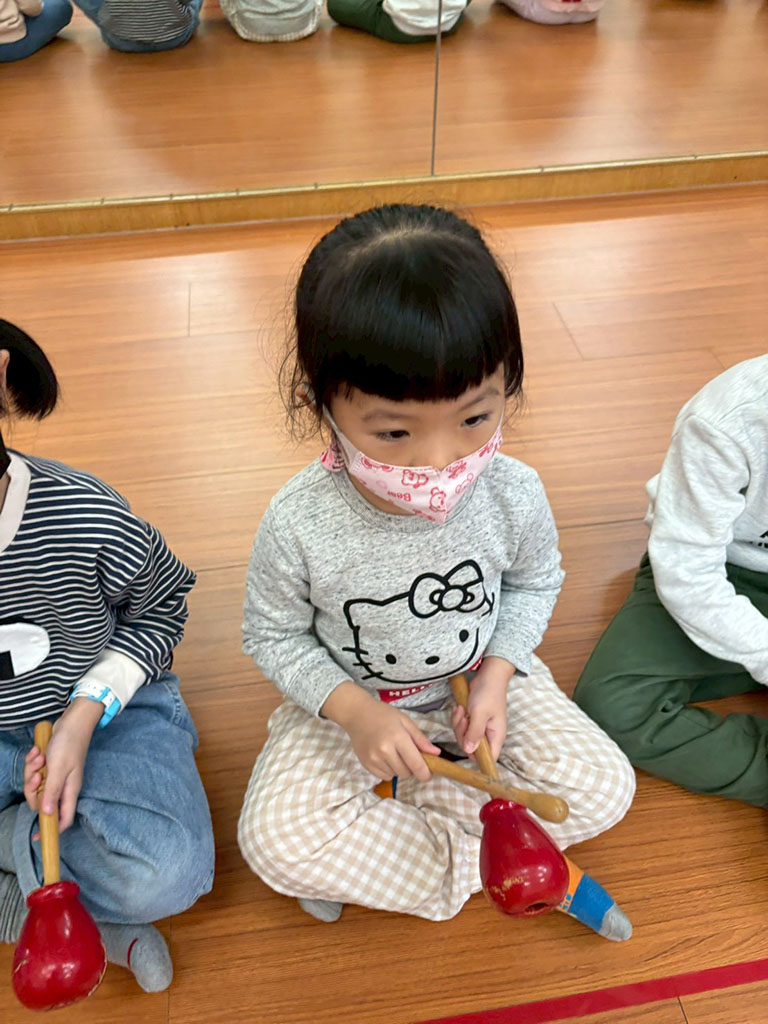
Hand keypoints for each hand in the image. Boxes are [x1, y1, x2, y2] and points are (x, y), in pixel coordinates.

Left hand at [24, 699, 102, 832]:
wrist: (72, 722)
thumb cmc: (69, 745)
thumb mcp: (58, 770)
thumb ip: (52, 792)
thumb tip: (47, 815)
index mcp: (69, 790)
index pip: (63, 818)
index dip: (51, 829)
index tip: (36, 837)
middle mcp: (63, 786)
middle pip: (42, 802)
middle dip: (33, 790)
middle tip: (36, 776)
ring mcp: (55, 776)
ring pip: (36, 786)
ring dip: (32, 772)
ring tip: (39, 758)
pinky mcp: (50, 766)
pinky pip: (35, 772)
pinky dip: (33, 763)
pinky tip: (37, 752)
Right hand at [322, 682, 440, 781]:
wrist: (357, 714)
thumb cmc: (383, 714)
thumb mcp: (405, 721)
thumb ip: (421, 739)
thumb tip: (436, 753)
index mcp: (397, 738)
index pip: (415, 763)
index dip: (425, 773)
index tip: (429, 775)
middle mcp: (385, 751)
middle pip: (406, 772)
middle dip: (412, 768)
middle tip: (410, 756)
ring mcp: (374, 759)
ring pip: (396, 775)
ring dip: (400, 769)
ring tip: (396, 754)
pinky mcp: (366, 764)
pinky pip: (384, 776)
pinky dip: (389, 771)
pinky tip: (386, 758)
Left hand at [451, 658, 513, 761]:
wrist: (488, 676)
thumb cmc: (488, 693)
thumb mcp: (480, 713)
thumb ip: (475, 733)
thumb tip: (470, 751)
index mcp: (496, 736)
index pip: (488, 758)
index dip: (477, 758)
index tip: (466, 744)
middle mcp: (488, 735)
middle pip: (471, 748)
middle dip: (462, 733)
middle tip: (464, 718)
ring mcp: (480, 728)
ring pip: (463, 736)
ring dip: (459, 723)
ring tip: (462, 710)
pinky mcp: (472, 720)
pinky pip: (460, 726)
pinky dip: (457, 718)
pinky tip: (459, 708)